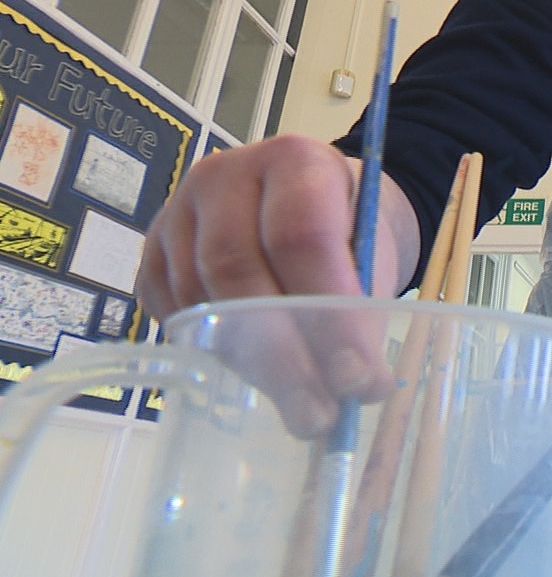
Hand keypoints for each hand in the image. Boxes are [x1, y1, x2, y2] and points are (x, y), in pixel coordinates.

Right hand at [136, 135, 416, 434]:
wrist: (318, 204)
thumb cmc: (351, 229)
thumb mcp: (373, 255)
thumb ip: (363, 310)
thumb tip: (359, 388)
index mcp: (293, 161)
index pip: (300, 235)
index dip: (329, 311)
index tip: (356, 377)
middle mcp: (223, 177)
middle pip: (238, 271)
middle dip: (284, 355)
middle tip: (319, 415)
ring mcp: (178, 214)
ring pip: (200, 299)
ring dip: (251, 365)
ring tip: (299, 409)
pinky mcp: (152, 253)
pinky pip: (172, 313)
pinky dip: (212, 353)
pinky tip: (253, 377)